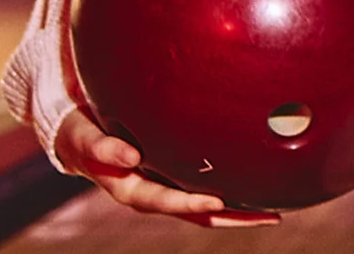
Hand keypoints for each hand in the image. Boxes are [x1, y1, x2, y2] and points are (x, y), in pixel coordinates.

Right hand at [54, 109, 280, 226]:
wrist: (79, 138)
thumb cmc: (82, 135)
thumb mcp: (84, 139)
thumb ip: (102, 148)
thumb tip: (132, 157)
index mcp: (131, 189)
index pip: (166, 201)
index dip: (190, 203)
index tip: (217, 202)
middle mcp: (153, 194)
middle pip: (196, 213)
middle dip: (232, 218)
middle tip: (267, 217)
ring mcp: (166, 188)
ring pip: (206, 208)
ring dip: (238, 213)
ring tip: (274, 213)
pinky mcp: (175, 178)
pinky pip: (206, 190)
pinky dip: (231, 195)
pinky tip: (258, 189)